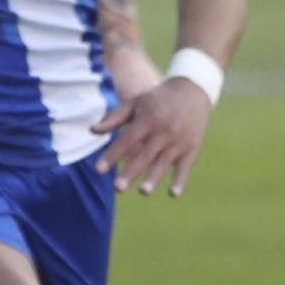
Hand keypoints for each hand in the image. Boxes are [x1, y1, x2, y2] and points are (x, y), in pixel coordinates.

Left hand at [91, 77, 212, 197]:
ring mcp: (179, 141)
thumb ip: (114, 118)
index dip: (112, 155)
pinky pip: (185, 167)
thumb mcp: (135, 103)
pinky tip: (173, 194)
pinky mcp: (192, 148)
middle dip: (131, 172)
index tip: (98, 170)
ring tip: (143, 192)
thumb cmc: (157, 99)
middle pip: (144, 155)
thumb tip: (92, 131)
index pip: (127, 140)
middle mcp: (163, 131)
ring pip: (164, 163)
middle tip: (117, 188)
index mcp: (147, 119)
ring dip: (154, 178)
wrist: (193, 90)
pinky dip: (180, 180)